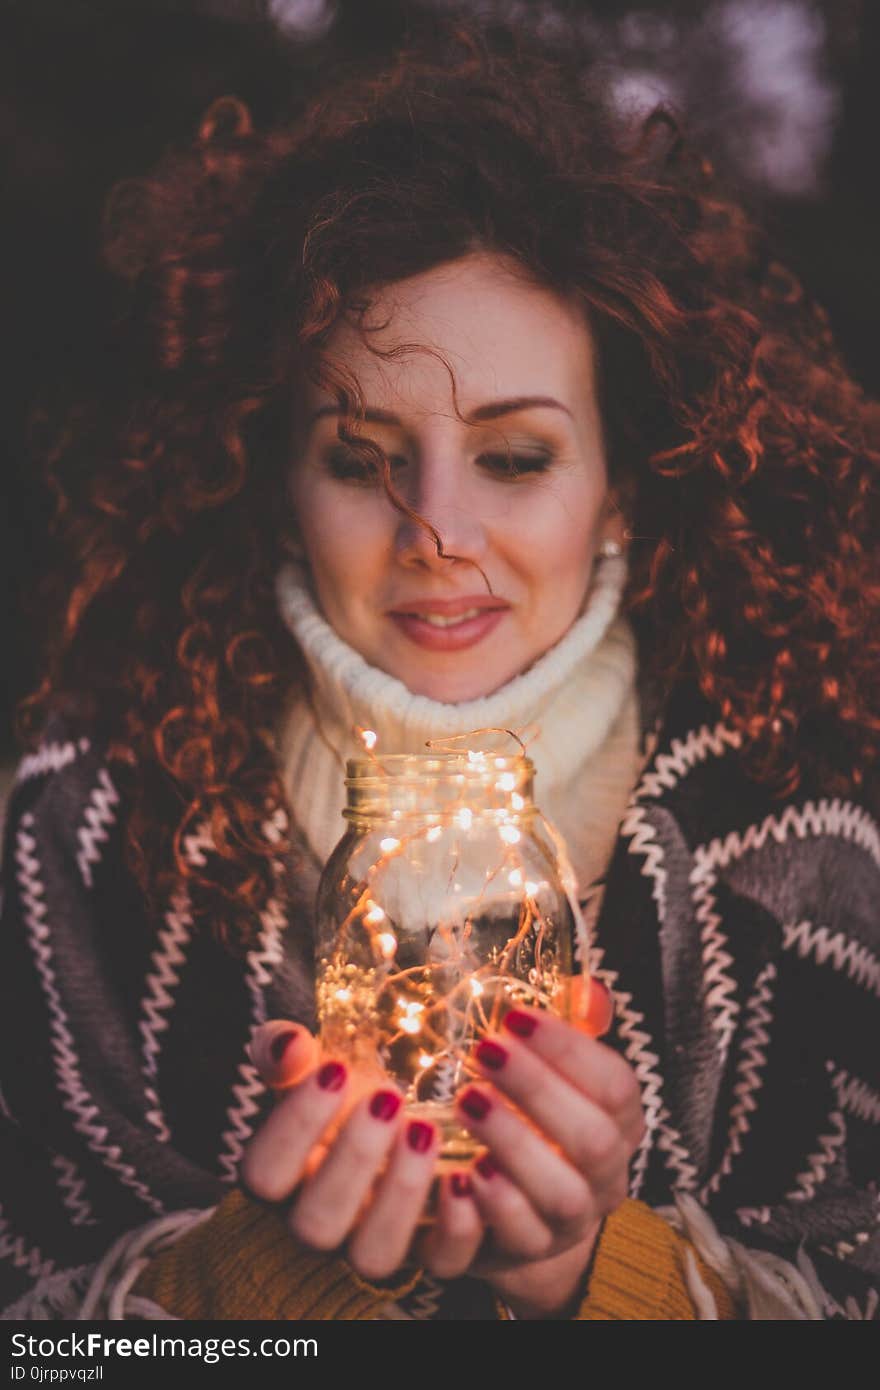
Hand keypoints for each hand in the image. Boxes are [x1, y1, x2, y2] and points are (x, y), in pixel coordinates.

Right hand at [240, 1022, 486, 1284]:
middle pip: (317, 1223)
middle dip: (353, 1158)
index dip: (295, 1126)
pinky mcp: (429, 1254)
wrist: (391, 1134)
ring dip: (401, 1192)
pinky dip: (456, 1229)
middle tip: (388, 1098)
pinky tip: (464, 1176)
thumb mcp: (313, 1074)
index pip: (265, 1173)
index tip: (335, 1070)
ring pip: (374, 1255)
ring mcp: (372, 1246)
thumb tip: (288, 1044)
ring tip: (424, 1129)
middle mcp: (320, 1225)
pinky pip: (440, 1264)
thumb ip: (290, 1058)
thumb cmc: (343, 1102)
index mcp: (283, 1181)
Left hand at [424, 983, 644, 1318]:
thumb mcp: (558, 1079)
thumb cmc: (538, 1131)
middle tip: (483, 1052)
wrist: (516, 1223)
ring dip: (513, 1144)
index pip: (617, 1086)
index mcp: (620, 1127)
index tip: (516, 1017)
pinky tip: (460, 1175)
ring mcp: (568, 1226)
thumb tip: (587, 988)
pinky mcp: (524, 1256)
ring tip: (465, 1100)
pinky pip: (518, 1242)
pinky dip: (491, 1209)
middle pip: (593, 1140)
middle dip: (538, 1091)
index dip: (571, 1050)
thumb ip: (574, 1033)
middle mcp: (604, 1180)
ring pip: (561, 1196)